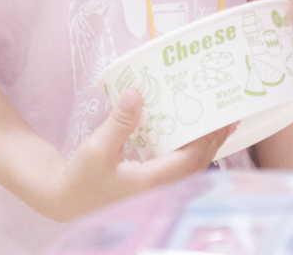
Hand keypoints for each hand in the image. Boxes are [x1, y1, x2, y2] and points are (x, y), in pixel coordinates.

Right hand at [36, 88, 232, 221]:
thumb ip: (119, 122)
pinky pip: (176, 170)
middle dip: (214, 142)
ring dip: (203, 148)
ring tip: (215, 125)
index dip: (209, 139)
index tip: (222, 118)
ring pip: (189, 169)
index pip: (190, 160)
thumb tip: (136, 92)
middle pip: (197, 165)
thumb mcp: (97, 148)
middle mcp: (159, 190)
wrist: (64, 200)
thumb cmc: (80, 178)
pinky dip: (188, 153)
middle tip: (228, 117)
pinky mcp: (148, 187)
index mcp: (151, 183)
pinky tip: (187, 138)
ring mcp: (154, 191)